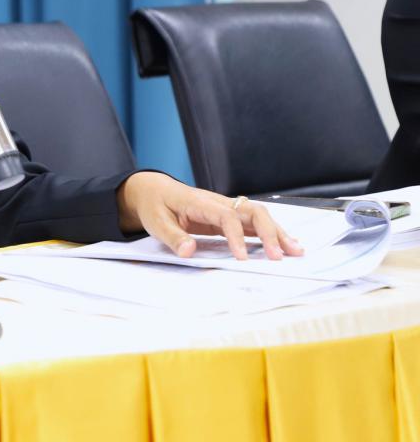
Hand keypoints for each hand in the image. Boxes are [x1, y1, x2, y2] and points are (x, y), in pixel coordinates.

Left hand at [116, 171, 305, 259]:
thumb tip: (189, 251)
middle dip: (269, 233)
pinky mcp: (229, 215)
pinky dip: (271, 233)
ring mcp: (226, 207)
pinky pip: (254, 222)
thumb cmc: (154, 206)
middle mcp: (218, 202)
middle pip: (252, 211)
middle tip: (279, 257)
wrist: (153, 190)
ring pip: (258, 215)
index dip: (237, 237)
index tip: (243, 259)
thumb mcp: (155, 222)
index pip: (226, 216)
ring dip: (277, 232)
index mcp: (199, 202)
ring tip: (296, 252)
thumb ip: (172, 237)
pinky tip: (286, 245)